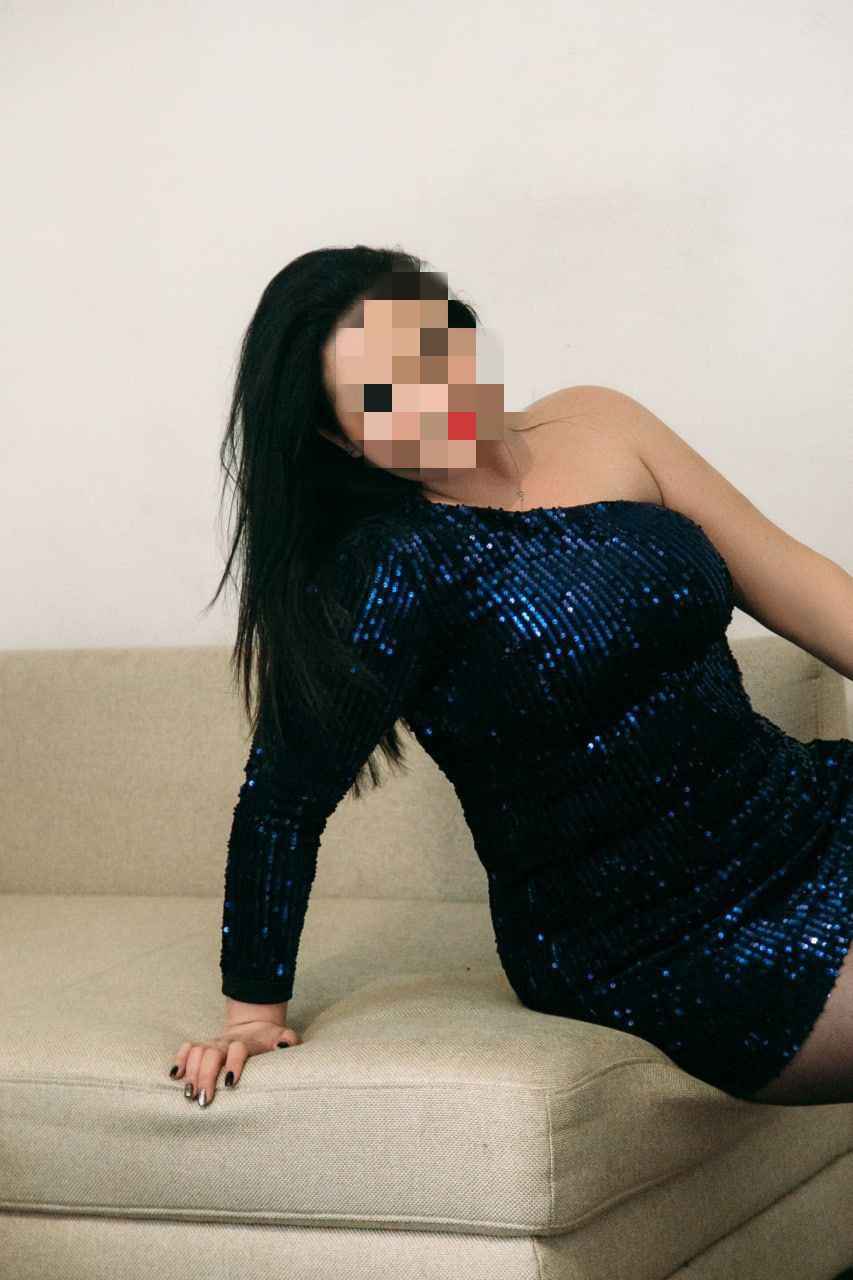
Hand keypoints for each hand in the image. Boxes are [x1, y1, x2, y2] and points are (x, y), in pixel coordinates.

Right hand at [168, 1018, 303, 1106]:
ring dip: (191, 1072)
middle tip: (203, 1099)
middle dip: (206, 1076)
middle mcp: (226, 1042)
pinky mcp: (202, 1046)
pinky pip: (187, 1048)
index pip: (238, 1049)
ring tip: (189, 1094)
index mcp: (246, 1042)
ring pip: (197, 1052)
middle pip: (211, 1053)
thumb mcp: (283, 1036)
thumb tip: (284, 1046)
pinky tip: (175, 1076)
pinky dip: (179, 1059)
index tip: (230, 1083)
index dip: (234, 1064)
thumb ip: (288, 1040)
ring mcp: (212, 1043)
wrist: (253, 1025)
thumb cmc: (269, 1039)